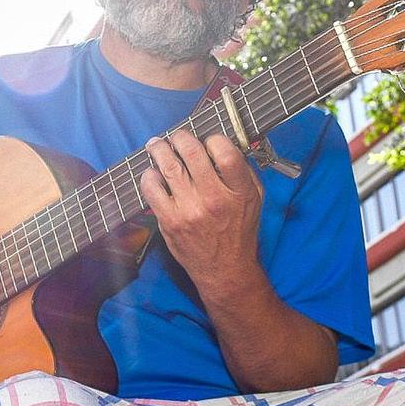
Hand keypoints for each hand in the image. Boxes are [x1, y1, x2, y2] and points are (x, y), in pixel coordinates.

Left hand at [138, 129, 262, 293]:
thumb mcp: (255, 200)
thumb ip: (243, 172)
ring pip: (168, 167)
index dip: (214, 140)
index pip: (226, 153)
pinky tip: (152, 173)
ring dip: (160, 150)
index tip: (208, 141)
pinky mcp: (170, 221)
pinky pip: (152, 189)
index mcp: (239, 192)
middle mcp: (214, 200)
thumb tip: (223, 146)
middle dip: (181, 138)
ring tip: (157, 145)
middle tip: (177, 137)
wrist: (224, 269)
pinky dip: (149, 176)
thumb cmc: (239, 231)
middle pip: (192, 154)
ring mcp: (190, 211)